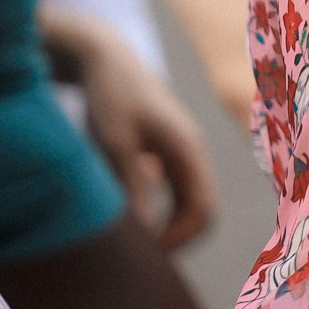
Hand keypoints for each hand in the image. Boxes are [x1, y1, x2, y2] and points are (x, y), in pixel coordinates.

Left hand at [40, 6, 215, 249]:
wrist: (105, 57)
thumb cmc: (111, 97)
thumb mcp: (116, 145)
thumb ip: (134, 189)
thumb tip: (145, 235)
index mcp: (188, 148)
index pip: (203, 208)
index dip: (179, 238)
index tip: (145, 251)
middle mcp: (191, 150)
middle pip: (200, 207)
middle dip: (176, 235)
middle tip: (140, 251)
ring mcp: (180, 148)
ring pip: (186, 199)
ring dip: (166, 221)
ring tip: (134, 235)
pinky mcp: (164, 148)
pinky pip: (172, 188)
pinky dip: (157, 206)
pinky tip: (129, 207)